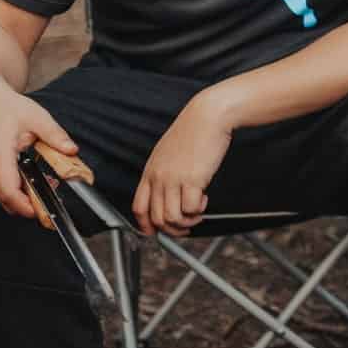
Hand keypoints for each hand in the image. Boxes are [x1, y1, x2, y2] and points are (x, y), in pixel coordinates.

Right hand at [0, 81, 83, 221]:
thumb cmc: (7, 107)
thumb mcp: (37, 117)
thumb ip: (55, 135)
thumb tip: (72, 150)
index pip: (8, 191)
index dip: (25, 206)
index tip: (42, 210)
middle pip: (5, 199)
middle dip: (28, 205)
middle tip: (50, 201)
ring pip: (0, 198)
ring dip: (20, 200)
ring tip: (42, 189)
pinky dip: (12, 193)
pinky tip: (27, 182)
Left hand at [133, 94, 236, 237]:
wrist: (207, 116)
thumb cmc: (192, 132)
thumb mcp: (168, 153)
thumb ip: (164, 173)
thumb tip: (169, 194)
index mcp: (150, 171)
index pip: (139, 207)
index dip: (146, 225)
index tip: (156, 232)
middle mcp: (159, 177)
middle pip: (156, 218)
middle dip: (172, 229)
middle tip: (186, 225)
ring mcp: (174, 179)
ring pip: (172, 218)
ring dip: (187, 222)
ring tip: (197, 212)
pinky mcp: (193, 179)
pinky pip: (191, 209)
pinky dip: (198, 210)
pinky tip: (204, 199)